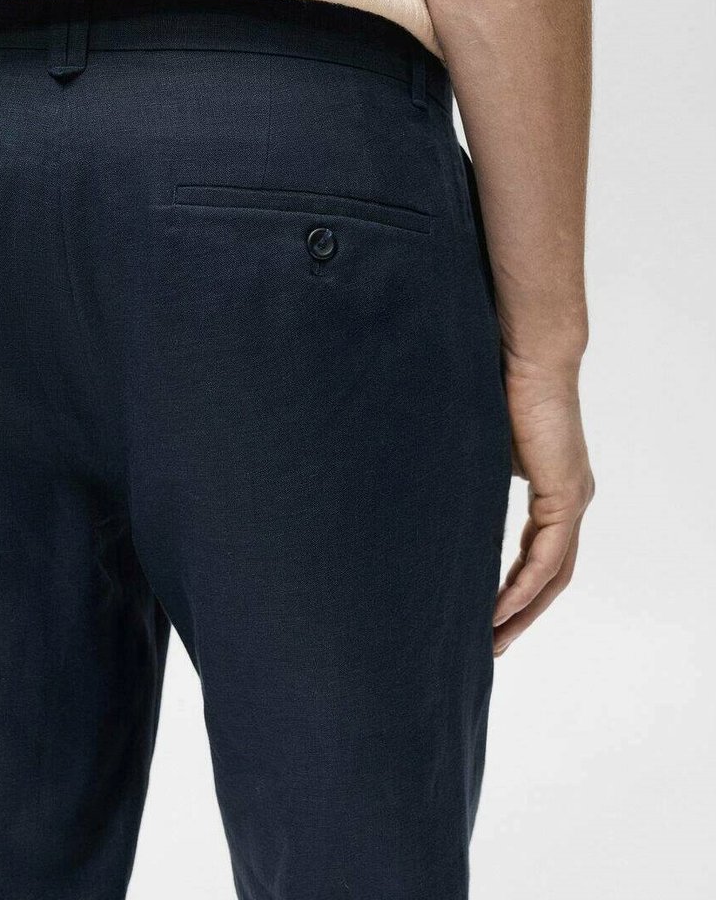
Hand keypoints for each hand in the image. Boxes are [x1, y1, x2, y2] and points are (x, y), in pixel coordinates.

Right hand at [493, 352, 593, 655]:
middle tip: (490, 646)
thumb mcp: (480, 447)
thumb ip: (470, 478)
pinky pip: (547, 558)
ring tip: (492, 641)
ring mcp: (572, 498)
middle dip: (520, 614)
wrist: (526, 355)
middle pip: (550, 575)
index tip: (485, 616)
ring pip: (552, 574)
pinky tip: (500, 610)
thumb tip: (429, 496)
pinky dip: (524, 587)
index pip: (537, 554)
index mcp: (552, 490)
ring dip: (522, 611)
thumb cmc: (499, 387)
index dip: (514, 589)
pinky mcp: (567, 495)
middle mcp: (569, 499)